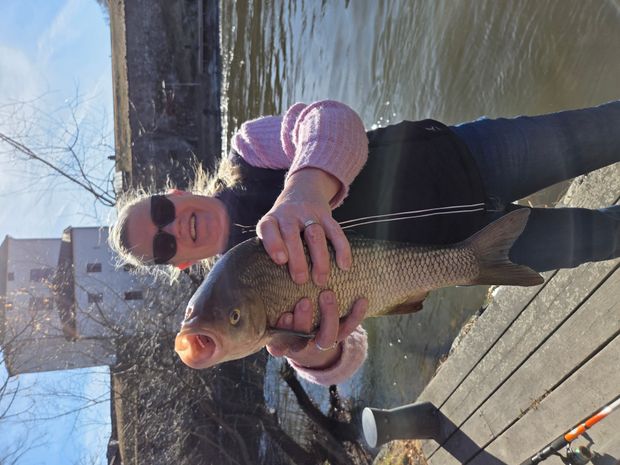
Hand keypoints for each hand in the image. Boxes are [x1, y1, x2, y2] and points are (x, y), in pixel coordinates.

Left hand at [257, 168, 351, 285]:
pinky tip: (344, 265)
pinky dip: (342, 249)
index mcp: (271, 219)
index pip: (268, 228)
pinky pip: (335, 231)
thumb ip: (273, 248)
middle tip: (301, 280)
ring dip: (319, 259)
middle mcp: (288, 214)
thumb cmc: (283, 223)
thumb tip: (276, 283)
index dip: (273, 243)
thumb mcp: (272, 229)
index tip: (281, 261)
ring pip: (315, 234)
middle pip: (292, 234)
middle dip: (297, 259)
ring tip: (320, 280)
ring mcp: (308, 213)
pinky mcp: (326, 215)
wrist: (302, 191)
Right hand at [266, 290, 367, 368]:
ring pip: (327, 338)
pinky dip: (356, 314)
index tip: (283, 315)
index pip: (280, 342)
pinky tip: (361, 299)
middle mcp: (300, 345)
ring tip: (327, 294)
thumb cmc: (282, 311)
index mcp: (281, 342)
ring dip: (328, 316)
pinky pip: (348, 328)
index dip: (283, 331)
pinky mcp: (338, 335)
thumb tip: (269, 271)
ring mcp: (320, 341)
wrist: (306, 335)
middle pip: (302, 340)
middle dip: (303, 321)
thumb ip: (268, 300)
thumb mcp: (272, 310)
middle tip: (304, 302)